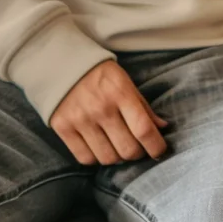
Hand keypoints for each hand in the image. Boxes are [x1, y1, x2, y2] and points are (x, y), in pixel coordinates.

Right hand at [51, 60, 168, 165]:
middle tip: (136, 147)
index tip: (159, 151)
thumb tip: (162, 128)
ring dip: (117, 157)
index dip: (156, 146)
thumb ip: (143, 106)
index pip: (143, 129)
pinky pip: (85, 158)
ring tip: (116, 146)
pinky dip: (95, 157)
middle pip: (127, 150)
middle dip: (137, 153)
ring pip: (108, 158)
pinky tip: (98, 146)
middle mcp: (100, 108)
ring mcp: (80, 120)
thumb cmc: (100, 74)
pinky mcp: (63, 128)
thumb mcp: (125, 82)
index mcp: (120, 93)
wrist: (60, 63)